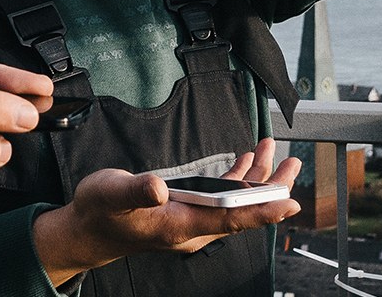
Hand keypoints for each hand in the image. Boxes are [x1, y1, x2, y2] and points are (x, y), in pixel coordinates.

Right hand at [31, 138, 303, 286]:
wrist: (88, 230)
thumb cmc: (99, 212)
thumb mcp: (111, 193)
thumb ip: (135, 189)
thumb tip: (160, 186)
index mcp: (180, 226)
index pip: (230, 221)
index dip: (263, 212)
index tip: (291, 203)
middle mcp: (191, 227)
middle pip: (241, 212)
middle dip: (270, 189)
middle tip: (294, 166)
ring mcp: (191, 220)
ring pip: (233, 203)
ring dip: (256, 180)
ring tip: (274, 152)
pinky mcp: (185, 210)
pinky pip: (220, 198)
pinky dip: (236, 179)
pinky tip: (245, 162)